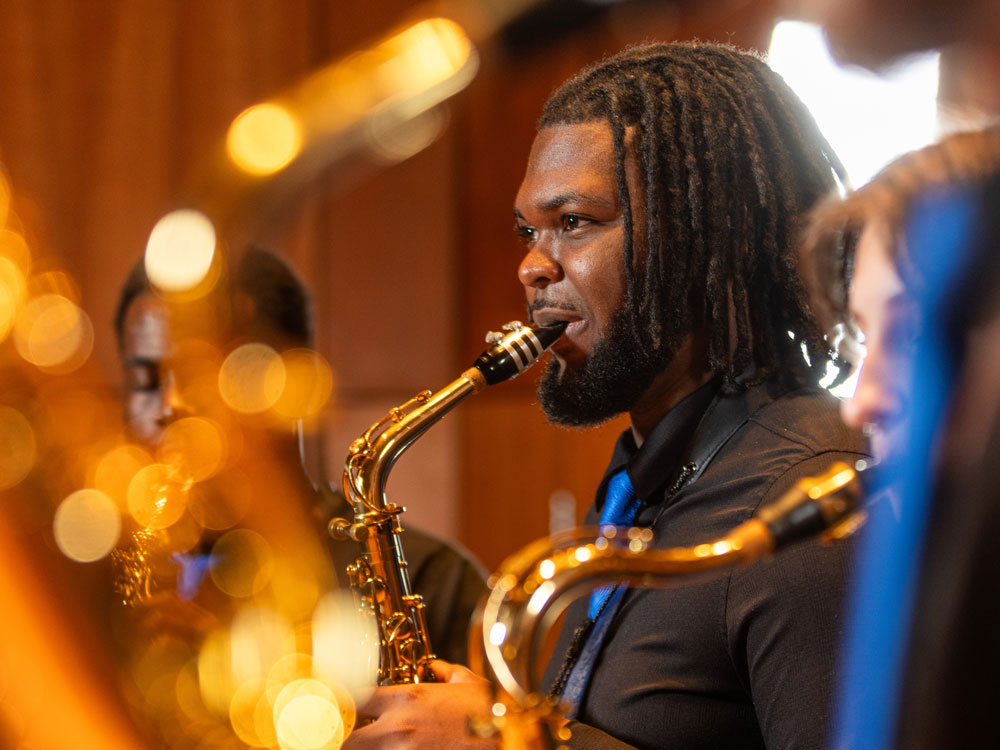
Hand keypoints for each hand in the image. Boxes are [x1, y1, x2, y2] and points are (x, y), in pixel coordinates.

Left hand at [341, 660, 497, 749]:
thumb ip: (446, 673)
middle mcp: (399, 726)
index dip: (351, 710)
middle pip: (349, 739)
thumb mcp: (468, 684)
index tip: (352, 717)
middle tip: (358, 740)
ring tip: (381, 747)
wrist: (509, 738)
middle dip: (351, 741)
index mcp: (407, 698)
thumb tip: (436, 667)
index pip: (356, 700)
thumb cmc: (491, 714)